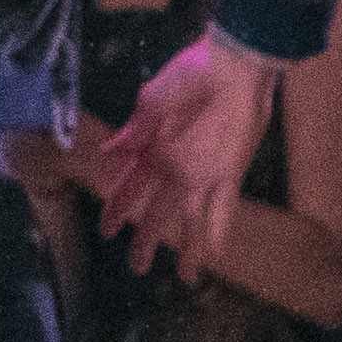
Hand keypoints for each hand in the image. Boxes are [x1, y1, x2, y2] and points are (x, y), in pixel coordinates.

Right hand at [89, 34, 279, 274]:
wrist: (234, 63)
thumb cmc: (188, 74)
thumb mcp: (152, 99)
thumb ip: (133, 131)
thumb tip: (109, 156)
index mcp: (150, 150)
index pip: (127, 188)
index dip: (116, 210)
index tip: (106, 231)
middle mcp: (174, 167)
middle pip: (156, 212)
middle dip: (146, 240)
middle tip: (136, 268)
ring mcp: (203, 172)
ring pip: (191, 218)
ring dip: (186, 247)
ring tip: (185, 277)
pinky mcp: (231, 171)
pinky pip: (224, 207)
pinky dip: (219, 230)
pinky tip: (216, 254)